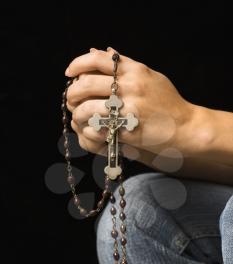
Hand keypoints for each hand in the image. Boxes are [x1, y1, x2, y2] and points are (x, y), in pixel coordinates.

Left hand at [65, 48, 209, 159]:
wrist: (185, 127)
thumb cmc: (168, 103)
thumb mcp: (151, 77)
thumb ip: (128, 65)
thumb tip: (105, 51)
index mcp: (135, 70)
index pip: (97, 59)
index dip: (78, 63)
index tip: (69, 72)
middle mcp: (131, 86)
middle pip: (86, 83)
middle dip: (72, 93)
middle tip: (70, 99)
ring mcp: (129, 108)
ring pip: (87, 108)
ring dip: (77, 113)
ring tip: (78, 116)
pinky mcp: (128, 130)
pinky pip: (97, 128)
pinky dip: (88, 129)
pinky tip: (90, 130)